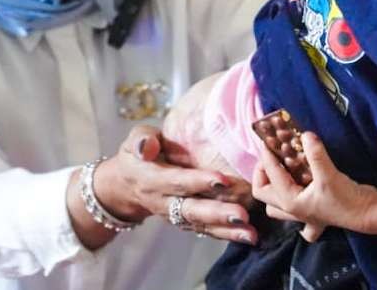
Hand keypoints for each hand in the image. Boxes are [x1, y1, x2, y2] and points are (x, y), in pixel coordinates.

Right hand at [93, 125, 256, 244]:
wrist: (126, 185)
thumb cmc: (137, 154)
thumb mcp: (134, 141)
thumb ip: (141, 140)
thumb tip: (147, 145)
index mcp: (151, 179)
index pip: (176, 181)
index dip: (198, 181)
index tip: (223, 179)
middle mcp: (164, 202)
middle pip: (192, 210)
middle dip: (217, 213)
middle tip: (241, 215)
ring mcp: (175, 215)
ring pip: (201, 225)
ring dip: (226, 230)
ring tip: (250, 233)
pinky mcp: (185, 223)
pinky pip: (205, 231)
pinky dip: (227, 235)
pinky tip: (248, 236)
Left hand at [252, 131, 374, 240]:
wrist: (367, 214)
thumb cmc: (345, 199)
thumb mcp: (328, 174)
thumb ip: (315, 154)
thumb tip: (306, 135)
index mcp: (290, 201)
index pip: (271, 174)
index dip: (267, 155)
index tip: (267, 139)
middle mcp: (292, 209)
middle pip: (263, 192)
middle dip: (262, 173)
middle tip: (271, 156)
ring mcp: (301, 213)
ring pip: (274, 205)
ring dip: (272, 188)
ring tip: (279, 170)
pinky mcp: (311, 211)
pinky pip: (292, 210)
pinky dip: (290, 204)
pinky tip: (297, 189)